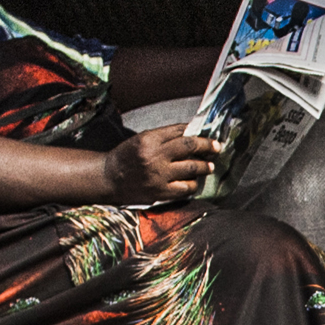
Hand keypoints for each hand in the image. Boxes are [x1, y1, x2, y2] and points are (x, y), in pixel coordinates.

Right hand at [103, 127, 222, 204]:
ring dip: (204, 166)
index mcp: (149, 139)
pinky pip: (185, 188)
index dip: (197, 133)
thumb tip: (190, 134)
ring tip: (209, 166)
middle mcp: (155, 156)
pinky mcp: (160, 192)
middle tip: (217, 147)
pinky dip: (193, 184)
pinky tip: (193, 182)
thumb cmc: (126, 157)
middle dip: (207, 146)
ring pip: (192, 168)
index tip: (207, 136)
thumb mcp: (141, 140)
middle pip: (189, 147)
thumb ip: (164, 137)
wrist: (108, 179)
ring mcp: (159, 175)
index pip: (180, 131)